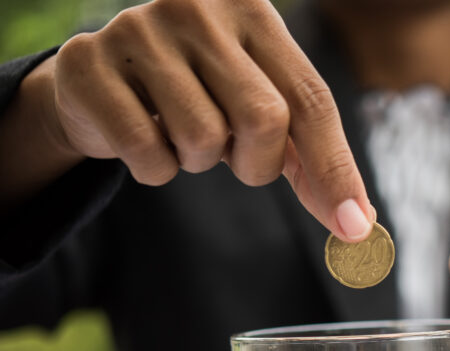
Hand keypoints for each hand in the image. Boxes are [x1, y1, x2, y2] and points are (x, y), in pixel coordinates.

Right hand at [40, 0, 373, 238]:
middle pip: (265, 119)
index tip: (355, 227)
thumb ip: (309, 157)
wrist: (100, 80)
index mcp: (254, 13)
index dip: (336, 170)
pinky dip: (155, 168)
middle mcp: (198, 8)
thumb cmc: (200, 96)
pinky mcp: (88, 65)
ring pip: (204, 138)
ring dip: (199, 162)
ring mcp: (139, 30)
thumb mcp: (260, 111)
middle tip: (230, 153)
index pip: (311, 100)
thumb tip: (358, 223)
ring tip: (180, 133)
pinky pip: (148, 153)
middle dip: (256, 162)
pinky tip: (143, 136)